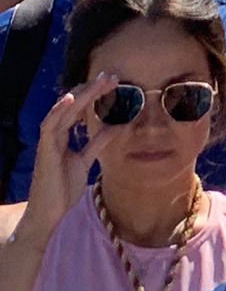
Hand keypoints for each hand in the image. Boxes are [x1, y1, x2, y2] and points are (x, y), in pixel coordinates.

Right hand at [20, 74, 117, 240]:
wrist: (48, 214)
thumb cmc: (62, 189)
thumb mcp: (85, 161)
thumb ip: (97, 143)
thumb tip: (116, 126)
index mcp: (63, 138)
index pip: (79, 111)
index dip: (93, 95)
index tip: (112, 83)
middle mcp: (54, 137)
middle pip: (73, 107)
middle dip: (90, 90)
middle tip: (110, 76)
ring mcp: (48, 143)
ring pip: (63, 112)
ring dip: (81, 96)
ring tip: (98, 82)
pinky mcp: (45, 152)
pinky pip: (49, 127)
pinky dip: (58, 111)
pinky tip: (70, 99)